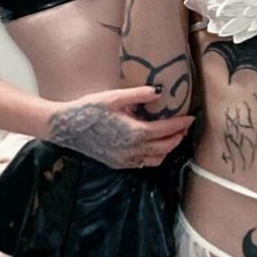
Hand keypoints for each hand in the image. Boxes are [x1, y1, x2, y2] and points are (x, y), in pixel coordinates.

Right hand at [47, 85, 193, 168]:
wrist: (66, 127)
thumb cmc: (89, 109)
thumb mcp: (114, 97)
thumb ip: (139, 95)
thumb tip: (160, 92)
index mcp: (135, 133)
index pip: (166, 130)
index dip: (180, 124)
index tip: (190, 118)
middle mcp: (133, 150)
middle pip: (165, 147)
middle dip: (177, 137)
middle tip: (184, 127)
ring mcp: (125, 160)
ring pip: (156, 159)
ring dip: (167, 149)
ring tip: (171, 137)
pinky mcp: (117, 164)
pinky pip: (143, 164)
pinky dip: (153, 156)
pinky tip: (152, 146)